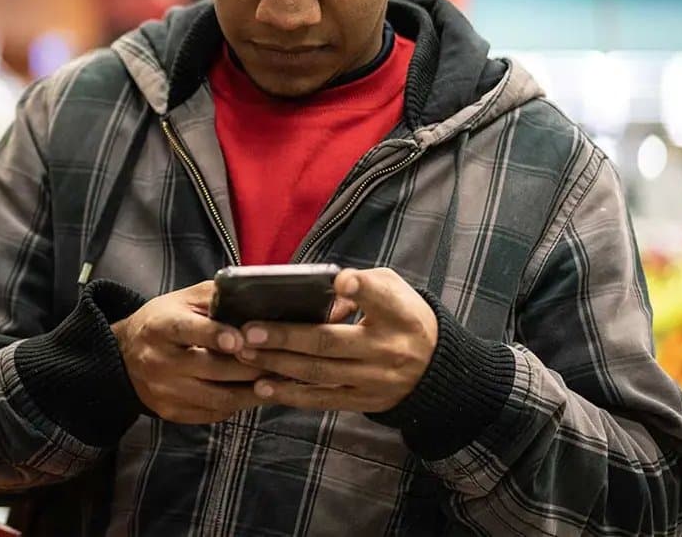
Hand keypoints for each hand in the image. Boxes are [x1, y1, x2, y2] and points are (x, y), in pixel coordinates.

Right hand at [111, 281, 264, 424]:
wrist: (124, 355)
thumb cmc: (162, 321)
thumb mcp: (181, 300)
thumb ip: (214, 297)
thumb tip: (253, 297)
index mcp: (160, 327)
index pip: (187, 331)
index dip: (214, 335)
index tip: (239, 340)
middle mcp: (159, 361)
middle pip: (211, 369)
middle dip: (250, 366)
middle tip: (281, 361)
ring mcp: (165, 391)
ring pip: (218, 398)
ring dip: (252, 392)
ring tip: (277, 381)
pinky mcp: (171, 412)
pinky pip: (213, 413)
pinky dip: (238, 404)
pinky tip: (254, 394)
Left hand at [227, 267, 437, 413]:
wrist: (437, 370)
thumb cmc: (404, 318)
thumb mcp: (394, 292)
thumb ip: (360, 285)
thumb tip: (315, 290)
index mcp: (398, 314)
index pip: (381, 298)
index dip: (361, 289)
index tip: (341, 280)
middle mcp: (386, 348)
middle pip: (330, 342)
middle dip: (285, 337)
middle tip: (249, 331)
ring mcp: (374, 379)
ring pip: (318, 373)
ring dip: (277, 364)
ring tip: (244, 353)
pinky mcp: (363, 401)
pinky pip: (321, 399)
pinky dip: (290, 394)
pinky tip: (262, 387)